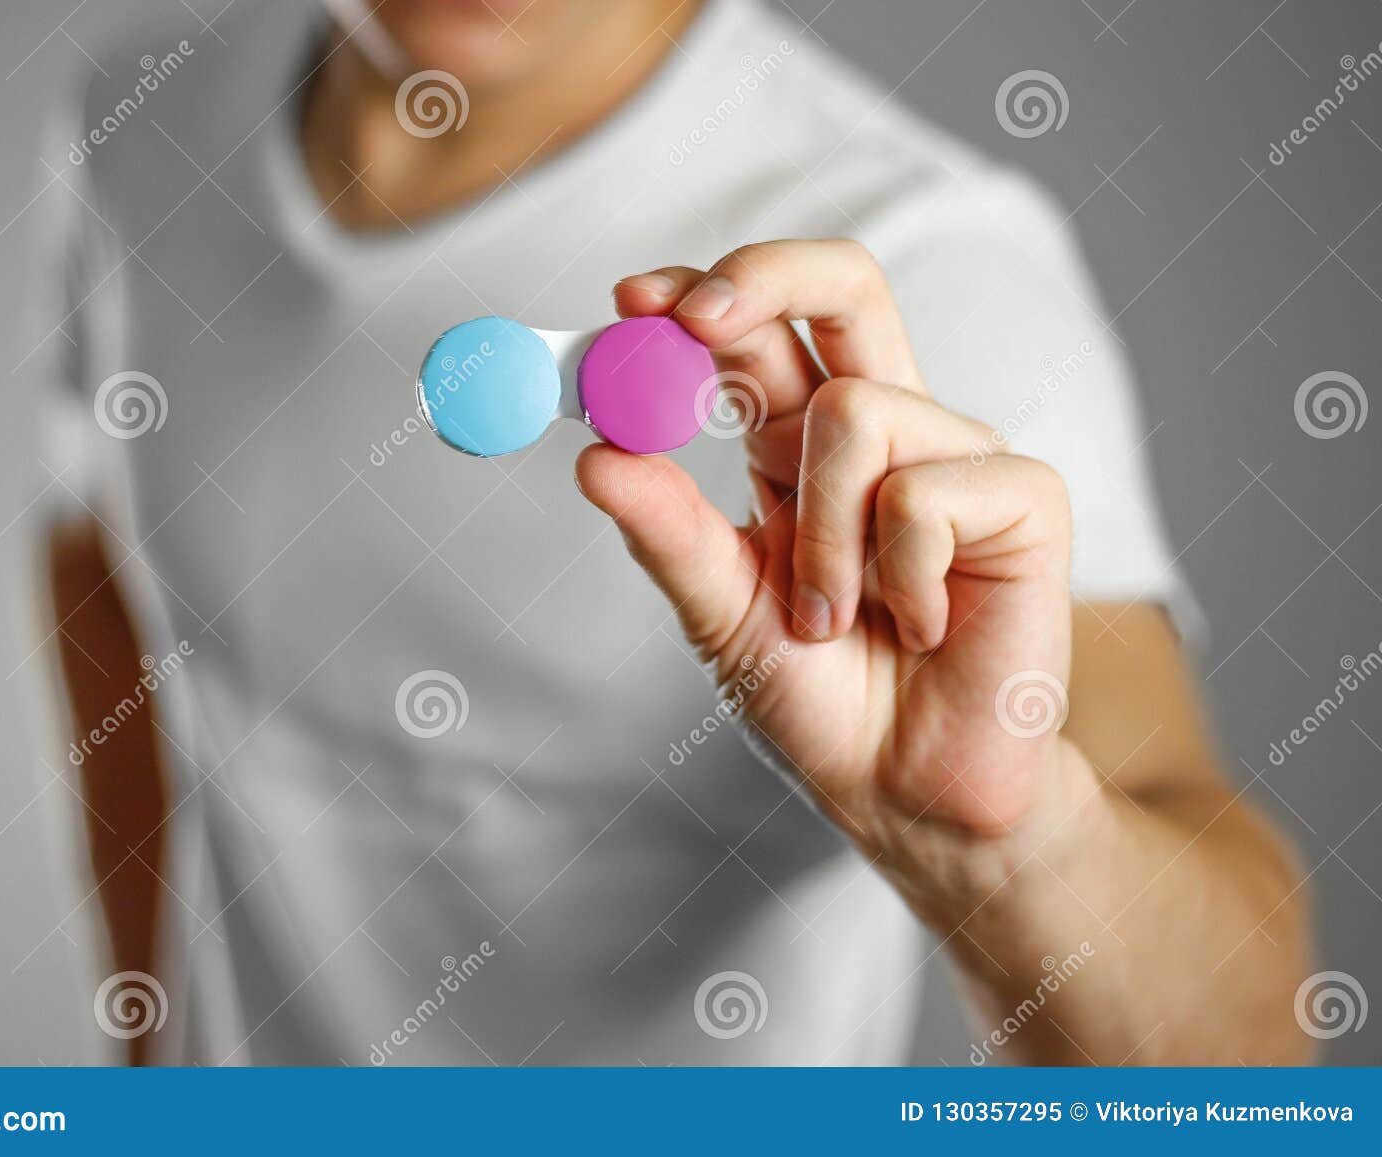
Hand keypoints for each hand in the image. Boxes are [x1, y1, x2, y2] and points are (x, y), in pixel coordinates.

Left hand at [578, 240, 1079, 857]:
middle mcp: (884, 430)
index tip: (629, 298)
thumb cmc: (820, 696)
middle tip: (690, 319)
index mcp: (802, 444)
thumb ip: (668, 532)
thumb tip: (593, 454)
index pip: (760, 330)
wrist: (905, 789)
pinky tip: (918, 626)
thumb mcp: (721, 611)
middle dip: (762, 275)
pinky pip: (925, 490)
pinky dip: (896, 573)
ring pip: (855, 410)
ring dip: (818, 533)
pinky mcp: (1025, 498)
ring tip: (828, 617)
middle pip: (845, 282)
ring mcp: (958, 456)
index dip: (696, 296)